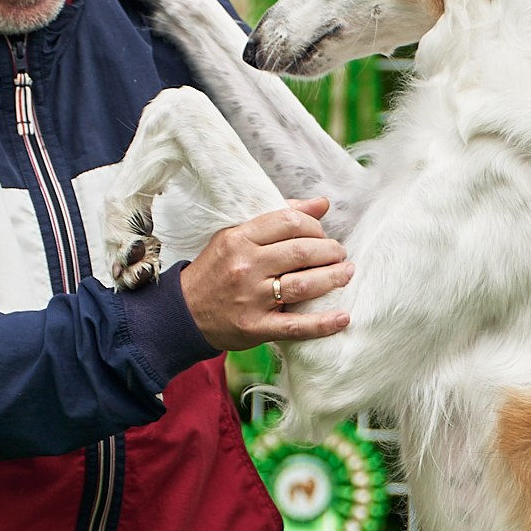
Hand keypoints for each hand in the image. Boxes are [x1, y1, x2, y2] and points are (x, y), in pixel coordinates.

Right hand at [182, 196, 353, 351]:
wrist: (183, 312)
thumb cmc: (216, 270)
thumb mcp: (237, 237)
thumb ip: (278, 219)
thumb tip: (321, 203)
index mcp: (239, 239)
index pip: (290, 222)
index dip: (315, 226)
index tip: (322, 234)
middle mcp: (245, 266)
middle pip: (302, 252)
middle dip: (330, 251)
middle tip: (340, 254)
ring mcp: (251, 298)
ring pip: (304, 285)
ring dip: (334, 278)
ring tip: (346, 274)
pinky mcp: (255, 327)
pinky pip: (296, 325)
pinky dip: (323, 323)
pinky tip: (343, 317)